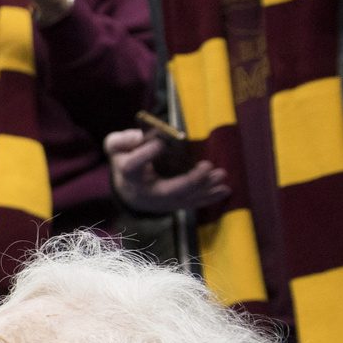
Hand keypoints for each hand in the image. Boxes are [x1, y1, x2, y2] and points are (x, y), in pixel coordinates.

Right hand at [104, 127, 230, 214]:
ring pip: (187, 198)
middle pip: (170, 190)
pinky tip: (225, 190)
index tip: (160, 142)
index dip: (146, 155)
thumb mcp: (116, 147)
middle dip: (192, 180)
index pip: (133, 166)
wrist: (131, 190)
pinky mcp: (176, 205)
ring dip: (207, 188)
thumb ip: (121, 140)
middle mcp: (147, 192)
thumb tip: (139, 137)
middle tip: (208, 166)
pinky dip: (210, 197)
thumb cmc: (127, 161)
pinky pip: (194, 203)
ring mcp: (163, 202)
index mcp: (130, 173)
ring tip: (221, 174)